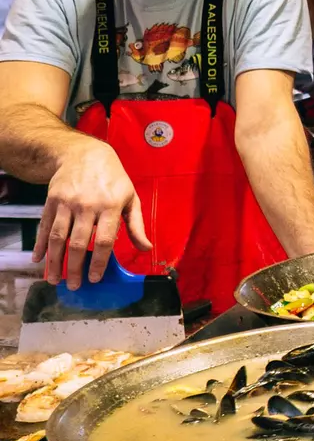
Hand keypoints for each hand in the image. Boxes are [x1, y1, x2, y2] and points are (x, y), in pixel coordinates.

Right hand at [35, 141, 151, 288]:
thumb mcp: (131, 199)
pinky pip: (45, 226)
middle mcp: (87, 206)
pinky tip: (39, 259)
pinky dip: (41, 244)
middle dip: (75, 268)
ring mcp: (67, 203)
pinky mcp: (51, 200)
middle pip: (78, 243)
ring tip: (54, 280)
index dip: (99, 262)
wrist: (84, 154)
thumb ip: (137, 226)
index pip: (104, 240)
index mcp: (111, 206)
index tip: (95, 279)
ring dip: (55, 261)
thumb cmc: (113, 180)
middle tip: (74, 286)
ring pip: (58, 237)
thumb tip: (146, 249)